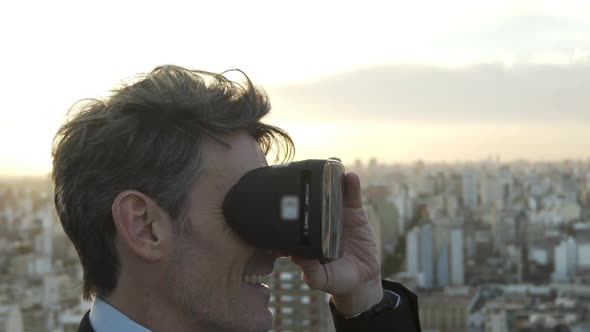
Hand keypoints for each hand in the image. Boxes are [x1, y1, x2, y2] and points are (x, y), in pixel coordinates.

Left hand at [291, 172, 382, 314]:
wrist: (362, 280)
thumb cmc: (336, 280)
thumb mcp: (320, 279)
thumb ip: (310, 271)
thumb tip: (296, 256)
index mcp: (307, 233)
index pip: (296, 216)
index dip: (291, 205)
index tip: (286, 194)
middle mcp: (319, 220)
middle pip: (312, 199)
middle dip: (309, 186)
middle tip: (305, 173)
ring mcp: (336, 215)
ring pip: (331, 194)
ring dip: (330, 180)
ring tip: (329, 168)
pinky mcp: (354, 213)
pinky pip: (352, 197)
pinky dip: (351, 186)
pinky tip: (350, 177)